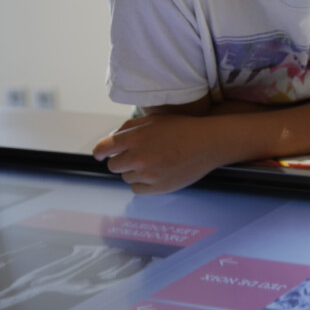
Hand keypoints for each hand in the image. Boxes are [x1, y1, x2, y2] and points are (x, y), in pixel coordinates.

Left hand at [91, 115, 225, 194]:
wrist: (209, 142)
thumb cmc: (183, 128)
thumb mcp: (155, 119)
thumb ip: (130, 127)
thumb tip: (112, 139)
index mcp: (135, 137)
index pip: (103, 148)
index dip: (99, 152)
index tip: (100, 155)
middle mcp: (138, 157)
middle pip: (113, 165)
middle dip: (122, 160)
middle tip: (138, 156)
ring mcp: (148, 174)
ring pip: (126, 178)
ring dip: (135, 171)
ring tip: (154, 163)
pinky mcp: (158, 187)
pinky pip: (137, 189)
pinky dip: (143, 183)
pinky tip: (156, 174)